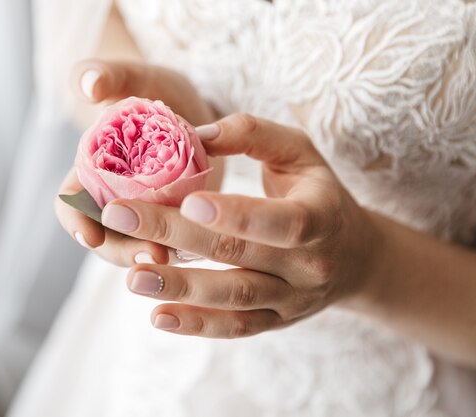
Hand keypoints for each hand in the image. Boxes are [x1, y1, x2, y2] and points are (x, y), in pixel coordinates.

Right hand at [55, 59, 218, 265]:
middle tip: (152, 253)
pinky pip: (168, 242)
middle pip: (105, 236)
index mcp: (90, 170)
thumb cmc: (158, 90)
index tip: (89, 236)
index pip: (69, 202)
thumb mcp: (136, 77)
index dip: (75, 220)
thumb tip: (87, 84)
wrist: (194, 107)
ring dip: (150, 256)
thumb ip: (109, 75)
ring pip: (136, 245)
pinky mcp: (171, 220)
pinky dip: (177, 251)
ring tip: (176, 258)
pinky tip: (197, 254)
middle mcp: (111, 198)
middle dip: (122, 250)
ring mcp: (142, 213)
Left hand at [101, 113, 384, 336]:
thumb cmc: (318, 193)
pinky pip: (235, 327)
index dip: (236, 214)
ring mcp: (291, 299)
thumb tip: (195, 134)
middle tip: (119, 215)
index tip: (187, 201)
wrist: (355, 258)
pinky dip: (196, 325)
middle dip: (175, 235)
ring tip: (132, 277)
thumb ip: (253, 135)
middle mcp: (308, 265)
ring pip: (233, 299)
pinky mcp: (275, 321)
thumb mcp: (300, 153)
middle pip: (238, 254)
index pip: (281, 221)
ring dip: (180, 289)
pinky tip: (157, 316)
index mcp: (320, 216)